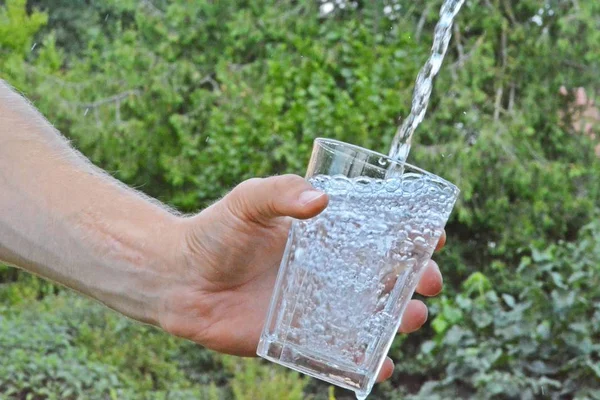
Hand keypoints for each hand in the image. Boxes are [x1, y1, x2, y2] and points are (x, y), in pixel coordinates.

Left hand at [158, 175, 444, 381]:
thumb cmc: (215, 233)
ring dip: (399, 321)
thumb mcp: (249, 201)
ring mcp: (316, 308)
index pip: (379, 235)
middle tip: (428, 281)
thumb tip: (321, 199)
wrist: (179, 278)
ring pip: (371, 318)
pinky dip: (365, 363)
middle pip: (386, 279)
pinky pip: (340, 354)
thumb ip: (281, 193)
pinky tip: (382, 367)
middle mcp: (327, 273)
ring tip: (411, 318)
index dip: (411, 236)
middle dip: (416, 280)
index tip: (433, 236)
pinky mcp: (299, 339)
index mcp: (324, 237)